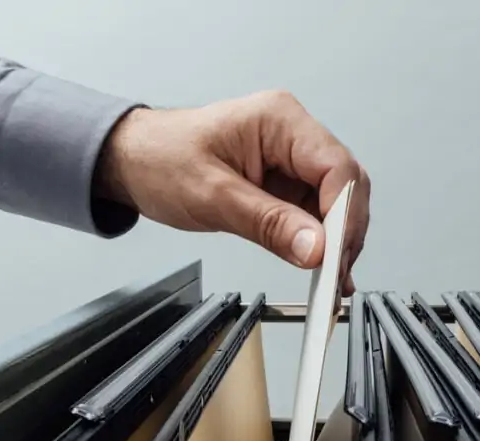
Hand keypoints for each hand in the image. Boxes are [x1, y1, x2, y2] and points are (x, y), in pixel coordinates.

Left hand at [94, 91, 369, 294]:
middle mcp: (295, 136)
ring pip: (337, 204)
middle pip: (346, 186)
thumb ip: (269, 223)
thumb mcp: (213, 196)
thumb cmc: (160, 159)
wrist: (132, 160)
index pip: (336, 168)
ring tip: (331, 281)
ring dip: (338, 243)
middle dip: (345, 234)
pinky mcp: (288, 185)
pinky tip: (327, 271)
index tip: (335, 256)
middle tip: (336, 276)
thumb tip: (316, 249)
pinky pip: (318, 215)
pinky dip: (324, 244)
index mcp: (280, 120)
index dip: (344, 215)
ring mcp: (293, 161)